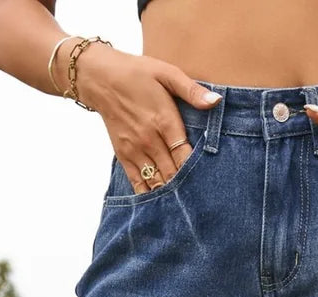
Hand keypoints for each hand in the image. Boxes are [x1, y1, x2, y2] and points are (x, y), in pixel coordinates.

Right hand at [73, 44, 221, 193]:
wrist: (101, 78)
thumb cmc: (137, 73)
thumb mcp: (167, 73)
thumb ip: (192, 90)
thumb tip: (216, 101)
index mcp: (163, 121)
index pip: (184, 155)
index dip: (197, 170)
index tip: (209, 178)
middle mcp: (149, 140)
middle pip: (172, 173)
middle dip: (186, 186)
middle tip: (202, 198)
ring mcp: (135, 150)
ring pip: (156, 181)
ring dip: (169, 193)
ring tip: (184, 203)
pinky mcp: (123, 156)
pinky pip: (137, 183)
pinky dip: (149, 195)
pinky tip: (161, 203)